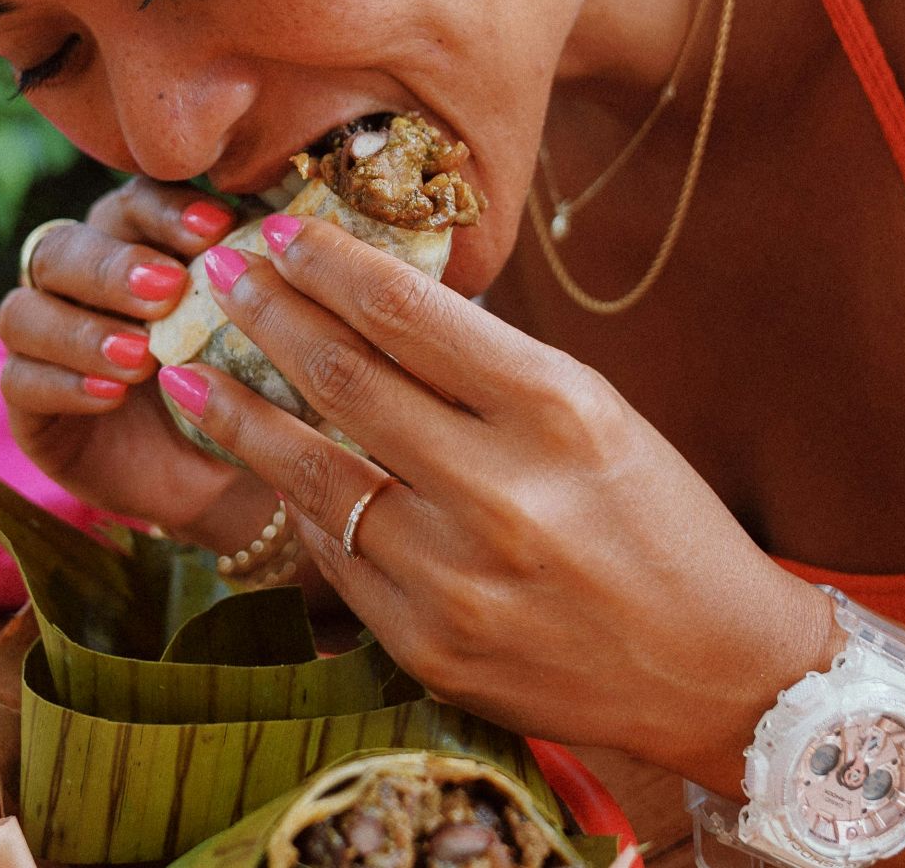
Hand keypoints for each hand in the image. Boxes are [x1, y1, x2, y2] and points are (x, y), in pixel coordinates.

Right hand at [0, 177, 273, 540]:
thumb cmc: (245, 386)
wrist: (225, 476)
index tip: (217, 227)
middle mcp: (76, 283)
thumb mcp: (260, 333)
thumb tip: (298, 229)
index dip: (167, 210)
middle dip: (116, 266)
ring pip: (26, 311)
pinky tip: (113, 394)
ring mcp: (42, 341)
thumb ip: (261, 282)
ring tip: (142, 356)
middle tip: (169, 289)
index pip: (133, 203)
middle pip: (66, 248)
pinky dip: (65, 383)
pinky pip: (19, 381)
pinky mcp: (27, 403)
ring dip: (83, 330)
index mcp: (134, 244)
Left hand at [153, 214, 832, 766]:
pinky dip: (297, 502)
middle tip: (220, 279)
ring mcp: (455, 578)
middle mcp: (500, 489)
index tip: (280, 232)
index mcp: (557, 408)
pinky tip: (266, 466)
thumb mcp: (597, 413)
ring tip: (187, 369)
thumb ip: (488, 369)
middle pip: (343, 380)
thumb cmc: (662, 521)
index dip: (326, 263)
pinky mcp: (427, 646)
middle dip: (267, 315)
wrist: (718, 671)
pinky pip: (336, 556)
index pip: (405, 312)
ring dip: (239, 412)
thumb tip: (372, 310)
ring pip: (312, 473)